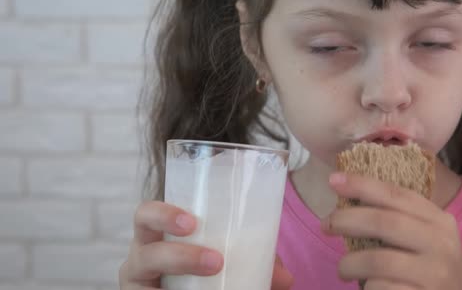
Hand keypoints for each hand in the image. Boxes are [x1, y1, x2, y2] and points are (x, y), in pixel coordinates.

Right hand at [119, 201, 292, 289]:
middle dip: (178, 255)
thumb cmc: (204, 269)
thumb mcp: (226, 259)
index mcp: (158, 235)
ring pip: (144, 276)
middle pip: (144, 250)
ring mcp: (139, 284)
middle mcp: (141, 259)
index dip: (162, 214)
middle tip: (215, 261)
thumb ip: (255, 261)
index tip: (191, 222)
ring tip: (214, 272)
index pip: (146, 215)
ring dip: (182, 272)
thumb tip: (286, 278)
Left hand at [322, 173, 461, 289]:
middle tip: (325, 225)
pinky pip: (380, 288)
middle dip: (346, 220)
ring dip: (349, 264)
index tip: (334, 179)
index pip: (397, 194)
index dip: (363, 185)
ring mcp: (434, 274)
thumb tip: (350, 202)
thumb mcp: (427, 240)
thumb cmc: (432, 271)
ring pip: (377, 261)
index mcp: (439, 221)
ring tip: (343, 270)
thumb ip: (400, 220)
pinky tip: (369, 288)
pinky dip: (367, 288)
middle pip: (383, 222)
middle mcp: (441, 244)